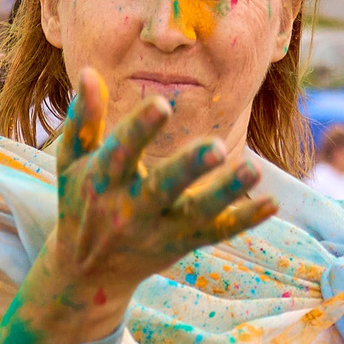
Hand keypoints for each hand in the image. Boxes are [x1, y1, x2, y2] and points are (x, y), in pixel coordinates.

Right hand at [44, 70, 276, 304]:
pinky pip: (216, 233)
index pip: (119, 154)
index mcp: (100, 182)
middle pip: (161, 190)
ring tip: (254, 169)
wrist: (86, 272)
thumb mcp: (71, 163)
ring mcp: (158, 231)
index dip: (139, 130)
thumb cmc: (80, 201)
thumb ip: (83, 120)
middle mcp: (129, 210)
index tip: (162, 104)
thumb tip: (90, 72)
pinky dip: (243, 219)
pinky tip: (272, 202)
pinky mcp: (181, 244)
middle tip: (218, 147)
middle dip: (188, 169)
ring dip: (226, 194)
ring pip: (196, 215)